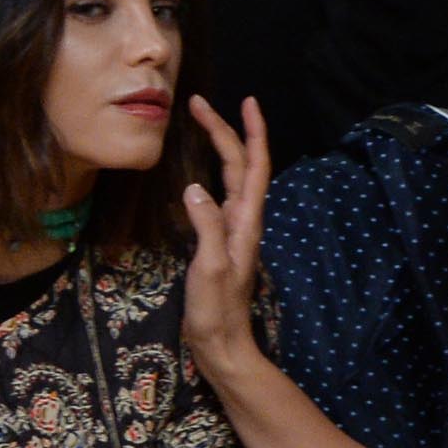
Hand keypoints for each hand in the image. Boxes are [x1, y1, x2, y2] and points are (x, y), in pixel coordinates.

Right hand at [182, 95, 270, 380]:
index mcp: (245, 223)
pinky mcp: (219, 244)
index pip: (254, 166)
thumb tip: (193, 186)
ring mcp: (232, 233)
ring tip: (201, 125)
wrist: (223, 347)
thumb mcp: (209, 268)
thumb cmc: (217, 313)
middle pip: (240, 166)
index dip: (250, 132)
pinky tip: (197, 173)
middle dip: (224, 130)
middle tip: (197, 104)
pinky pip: (218, 198)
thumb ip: (205, 226)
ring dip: (220, 149)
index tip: (244, 100)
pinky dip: (210, 175)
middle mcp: (243, 223)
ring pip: (231, 180)